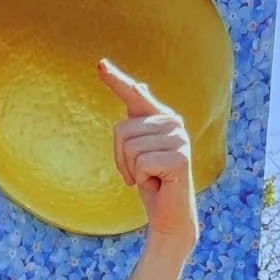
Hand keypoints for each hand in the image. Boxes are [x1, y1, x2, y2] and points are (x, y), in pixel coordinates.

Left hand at [98, 60, 197, 253]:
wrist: (169, 215)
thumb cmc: (151, 183)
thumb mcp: (138, 151)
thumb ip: (137, 122)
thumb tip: (139, 86)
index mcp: (161, 118)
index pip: (134, 95)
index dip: (116, 80)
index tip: (99, 64)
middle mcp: (173, 122)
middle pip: (122, 130)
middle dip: (121, 159)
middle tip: (138, 174)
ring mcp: (179, 138)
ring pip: (130, 148)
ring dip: (132, 170)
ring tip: (149, 178)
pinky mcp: (180, 158)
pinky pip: (141, 163)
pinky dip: (143, 179)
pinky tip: (158, 183)